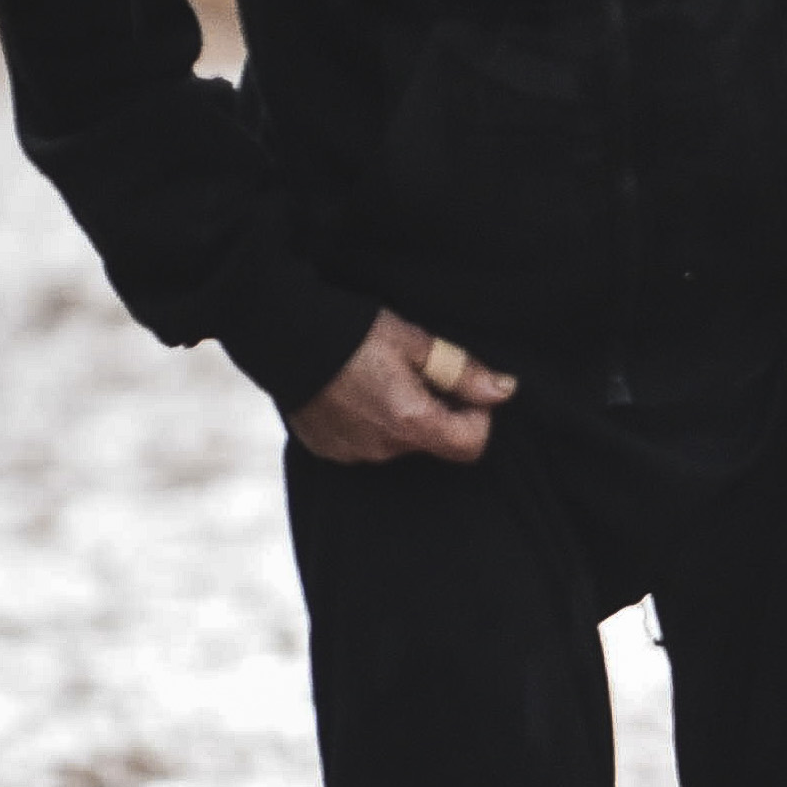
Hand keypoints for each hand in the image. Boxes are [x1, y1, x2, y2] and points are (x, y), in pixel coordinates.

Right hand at [292, 311, 514, 465]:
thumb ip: (463, 373)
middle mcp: (383, 448)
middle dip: (437, 412)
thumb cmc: (353, 333)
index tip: (463, 388)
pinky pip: (366, 443)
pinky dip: (369, 423)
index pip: (472, 446)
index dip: (478, 417)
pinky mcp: (329, 450)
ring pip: (399, 443)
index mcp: (411, 422)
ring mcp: (353, 453)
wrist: (283, 336)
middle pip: (434, 442)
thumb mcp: (415, 343)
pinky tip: (354, 391)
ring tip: (379, 378)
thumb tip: (504, 391)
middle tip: (416, 373)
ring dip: (402, 417)